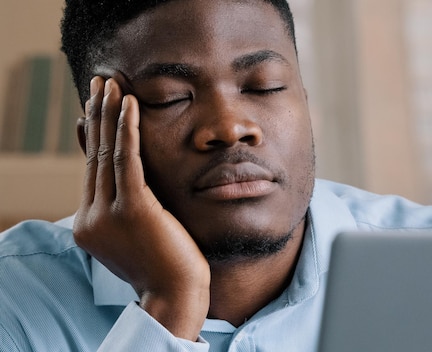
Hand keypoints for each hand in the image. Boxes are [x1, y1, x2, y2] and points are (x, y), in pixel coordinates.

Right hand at [73, 77, 209, 340]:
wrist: (177, 294)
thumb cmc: (167, 265)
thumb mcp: (136, 234)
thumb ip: (127, 208)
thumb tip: (130, 182)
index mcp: (90, 224)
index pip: (92, 169)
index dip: (95, 134)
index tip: (97, 106)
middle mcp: (91, 217)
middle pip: (94, 155)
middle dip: (97, 114)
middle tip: (98, 82)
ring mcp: (108, 214)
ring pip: (106, 152)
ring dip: (108, 113)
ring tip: (110, 83)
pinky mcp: (133, 209)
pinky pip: (127, 160)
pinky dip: (128, 129)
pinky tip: (130, 104)